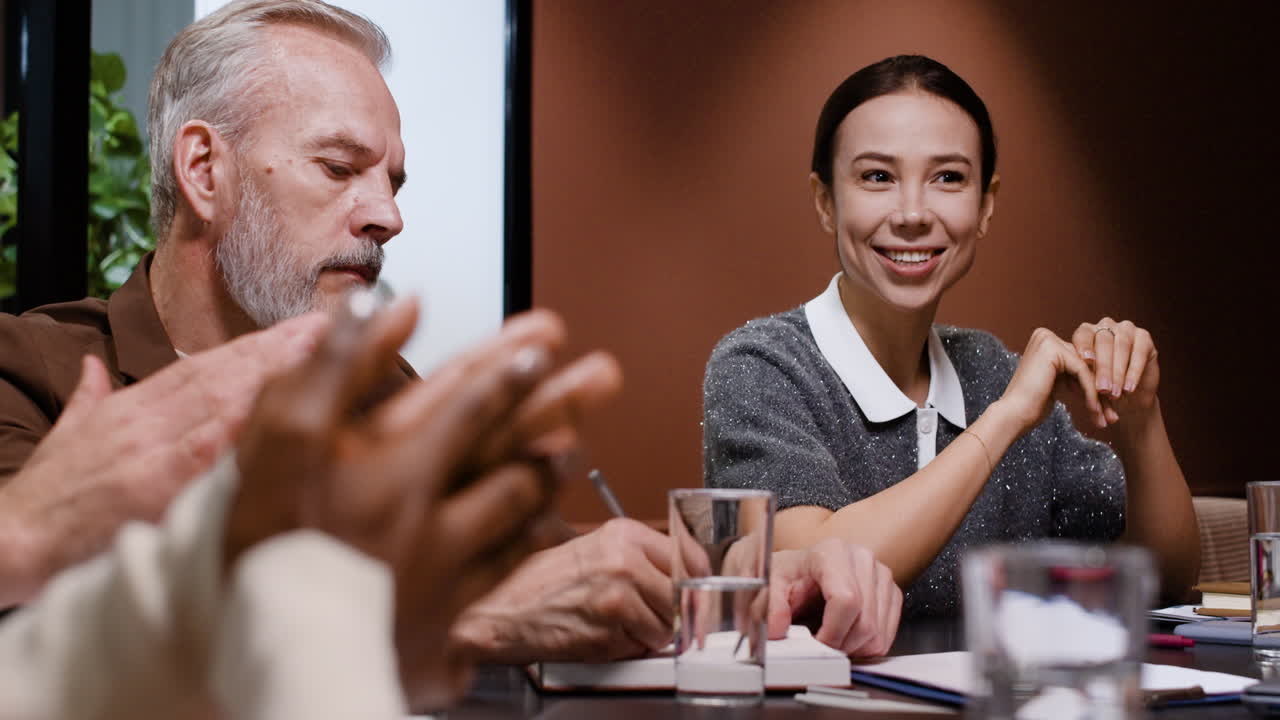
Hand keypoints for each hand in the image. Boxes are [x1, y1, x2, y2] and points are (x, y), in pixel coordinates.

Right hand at [0, 313, 325, 602]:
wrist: (8, 540)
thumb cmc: (49, 494)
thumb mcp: (71, 435)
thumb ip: (90, 397)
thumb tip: (94, 365)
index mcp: (133, 407)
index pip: (204, 366)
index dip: (254, 346)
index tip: (297, 329)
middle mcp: (145, 420)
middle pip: (221, 375)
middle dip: (277, 350)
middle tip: (328, 327)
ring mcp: (149, 451)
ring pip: (219, 402)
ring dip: (272, 376)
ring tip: (318, 354)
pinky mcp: (149, 487)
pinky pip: (203, 453)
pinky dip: (240, 429)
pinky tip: (277, 413)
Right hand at [227, 301, 621, 708]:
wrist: (279, 659)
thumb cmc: (266, 550)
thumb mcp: (281, 442)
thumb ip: (337, 368)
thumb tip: (391, 306)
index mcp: (394, 468)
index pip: (466, 403)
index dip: (508, 368)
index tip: (544, 340)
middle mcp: (434, 514)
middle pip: (510, 449)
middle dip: (560, 405)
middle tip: (603, 374)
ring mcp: (448, 569)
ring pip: (518, 511)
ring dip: (548, 474)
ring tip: (573, 448)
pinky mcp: (451, 620)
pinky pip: (507, 572)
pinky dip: (531, 542)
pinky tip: (548, 527)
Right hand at [451, 518, 674, 663]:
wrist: (498, 609)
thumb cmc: (540, 580)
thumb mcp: (594, 547)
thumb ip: (641, 556)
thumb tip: (686, 573)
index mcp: (623, 534)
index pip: (690, 558)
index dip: (695, 581)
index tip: (693, 590)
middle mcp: (623, 562)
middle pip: (682, 597)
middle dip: (669, 611)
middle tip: (646, 611)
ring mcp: (616, 600)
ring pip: (666, 629)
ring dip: (647, 634)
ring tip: (616, 621)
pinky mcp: (606, 635)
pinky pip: (640, 650)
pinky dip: (626, 649)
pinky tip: (600, 633)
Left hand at [767, 538, 901, 657]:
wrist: (796, 571)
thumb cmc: (785, 576)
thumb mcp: (768, 586)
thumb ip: (769, 606)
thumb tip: (777, 628)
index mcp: (832, 552)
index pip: (847, 601)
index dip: (831, 633)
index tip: (815, 643)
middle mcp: (861, 558)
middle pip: (865, 622)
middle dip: (840, 645)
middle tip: (820, 647)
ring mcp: (880, 574)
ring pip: (877, 633)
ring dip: (852, 648)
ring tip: (830, 638)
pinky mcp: (890, 592)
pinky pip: (887, 636)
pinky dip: (865, 646)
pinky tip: (845, 635)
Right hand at [996, 327, 1106, 431]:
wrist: (1013, 415)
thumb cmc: (1032, 406)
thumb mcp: (1059, 384)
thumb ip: (1076, 374)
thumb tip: (1106, 377)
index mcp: (1045, 341)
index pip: (1081, 363)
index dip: (1097, 388)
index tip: (1109, 411)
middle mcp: (1045, 335)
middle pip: (1085, 366)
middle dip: (1101, 394)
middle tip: (1112, 418)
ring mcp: (1048, 340)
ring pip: (1086, 370)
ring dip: (1100, 398)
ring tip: (1108, 420)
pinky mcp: (1052, 350)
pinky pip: (1082, 372)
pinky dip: (1092, 394)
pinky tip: (1095, 412)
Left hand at [1070, 318, 1159, 425]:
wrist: (1128, 396)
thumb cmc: (1101, 386)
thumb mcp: (1088, 381)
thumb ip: (1082, 374)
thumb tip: (1075, 375)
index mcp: (1086, 332)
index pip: (1083, 335)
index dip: (1084, 347)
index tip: (1086, 362)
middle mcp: (1106, 326)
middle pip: (1104, 343)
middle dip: (1103, 368)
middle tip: (1103, 389)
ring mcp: (1126, 329)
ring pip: (1121, 346)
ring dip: (1118, 372)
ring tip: (1115, 393)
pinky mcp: (1144, 337)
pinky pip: (1139, 353)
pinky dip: (1133, 373)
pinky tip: (1129, 388)